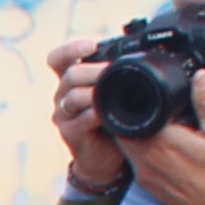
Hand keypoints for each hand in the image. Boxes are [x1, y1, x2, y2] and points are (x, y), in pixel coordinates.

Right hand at [44, 34, 131, 193]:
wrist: (104, 158)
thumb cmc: (111, 120)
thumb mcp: (112, 94)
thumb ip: (116, 77)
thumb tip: (147, 53)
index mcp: (72, 81)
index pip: (58, 59)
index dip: (70, 49)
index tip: (91, 45)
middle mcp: (63, 96)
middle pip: (71, 74)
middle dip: (94, 70)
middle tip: (114, 71)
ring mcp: (64, 116)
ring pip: (74, 96)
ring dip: (96, 92)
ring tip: (116, 92)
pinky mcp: (70, 134)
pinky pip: (83, 119)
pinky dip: (98, 114)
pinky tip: (110, 114)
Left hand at [127, 66, 204, 204]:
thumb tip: (199, 76)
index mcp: (161, 142)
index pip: (129, 116)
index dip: (129, 102)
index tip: (135, 92)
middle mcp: (145, 158)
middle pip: (122, 131)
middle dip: (129, 117)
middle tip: (143, 104)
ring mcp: (143, 173)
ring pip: (126, 146)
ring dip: (134, 134)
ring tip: (152, 122)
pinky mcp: (145, 184)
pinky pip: (133, 160)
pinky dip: (139, 149)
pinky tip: (157, 143)